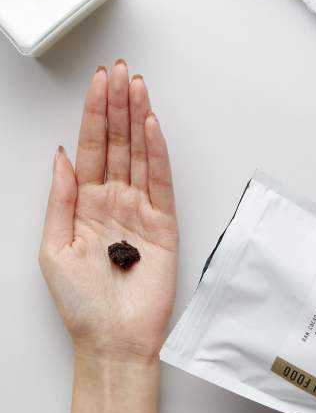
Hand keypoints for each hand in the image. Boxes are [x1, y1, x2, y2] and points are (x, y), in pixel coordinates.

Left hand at [40, 60, 177, 361]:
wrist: (113, 340)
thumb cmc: (81, 303)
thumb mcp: (53, 248)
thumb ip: (60, 199)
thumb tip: (62, 155)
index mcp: (85, 205)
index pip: (92, 149)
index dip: (94, 115)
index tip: (98, 83)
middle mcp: (113, 202)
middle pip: (117, 144)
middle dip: (117, 106)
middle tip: (120, 72)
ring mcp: (140, 211)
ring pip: (139, 155)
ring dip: (138, 120)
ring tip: (137, 87)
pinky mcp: (165, 225)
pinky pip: (161, 182)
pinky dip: (158, 154)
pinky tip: (153, 128)